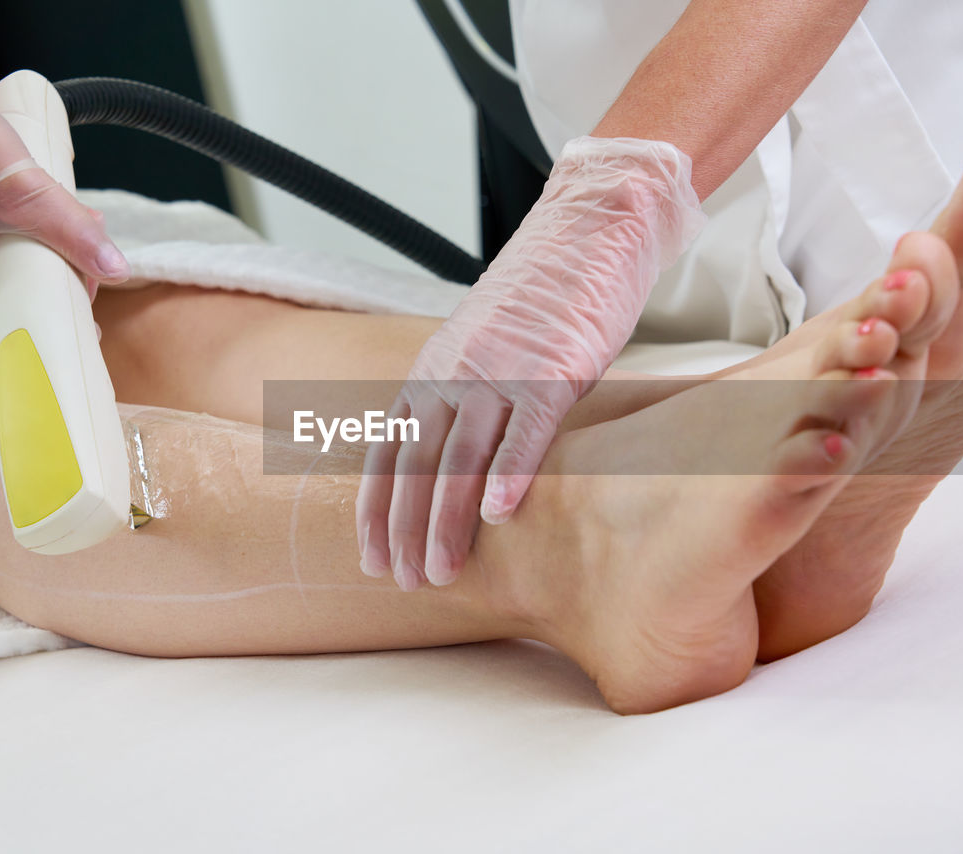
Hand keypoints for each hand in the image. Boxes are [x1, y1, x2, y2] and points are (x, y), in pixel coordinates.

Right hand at [0, 32, 128, 354]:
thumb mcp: (24, 188)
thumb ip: (72, 233)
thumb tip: (117, 270)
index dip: (40, 343)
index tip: (80, 340)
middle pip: (1, 309)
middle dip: (52, 292)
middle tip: (88, 271)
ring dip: (41, 264)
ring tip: (76, 235)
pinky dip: (18, 248)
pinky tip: (46, 225)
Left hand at [356, 136, 705, 589]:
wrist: (590, 226)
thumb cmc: (544, 297)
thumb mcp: (484, 349)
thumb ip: (465, 399)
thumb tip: (462, 463)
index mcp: (433, 369)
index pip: (390, 451)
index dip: (378, 509)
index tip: (372, 558)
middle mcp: (453, 371)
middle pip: (416, 463)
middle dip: (404, 529)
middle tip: (403, 582)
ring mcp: (501, 368)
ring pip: (461, 455)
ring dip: (446, 519)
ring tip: (440, 572)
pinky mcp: (554, 365)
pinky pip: (526, 427)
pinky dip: (509, 472)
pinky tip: (499, 516)